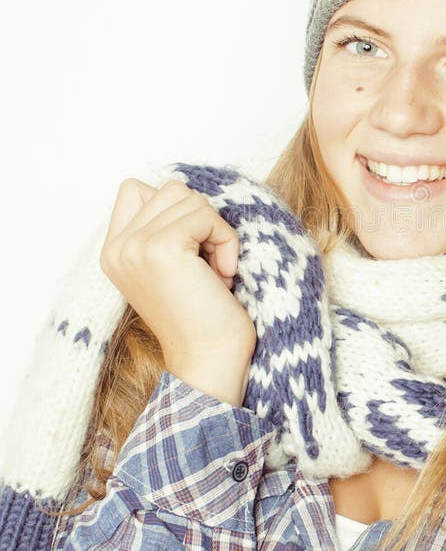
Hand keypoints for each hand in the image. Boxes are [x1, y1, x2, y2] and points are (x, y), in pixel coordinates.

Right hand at [99, 178, 256, 405]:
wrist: (209, 361)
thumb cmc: (203, 317)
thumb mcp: (171, 266)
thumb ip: (163, 228)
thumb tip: (186, 195)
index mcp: (113, 251)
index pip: (137, 189)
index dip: (176, 210)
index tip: (191, 252)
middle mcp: (116, 248)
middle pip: (171, 189)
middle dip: (201, 221)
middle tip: (208, 264)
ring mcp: (135, 246)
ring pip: (190, 198)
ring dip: (215, 230)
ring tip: (214, 270)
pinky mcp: (161, 248)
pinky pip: (206, 214)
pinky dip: (226, 240)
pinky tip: (223, 274)